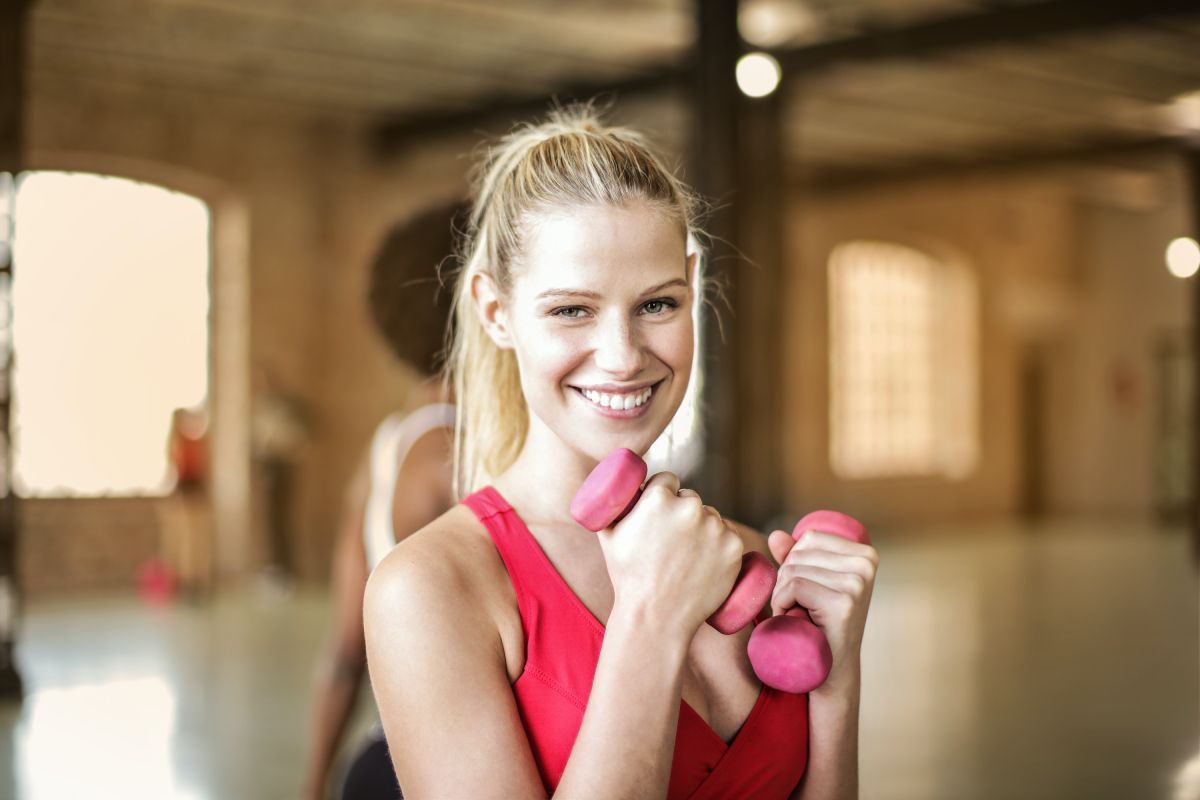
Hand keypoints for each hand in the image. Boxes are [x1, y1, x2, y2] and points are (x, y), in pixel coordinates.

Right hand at [598, 471, 743, 634]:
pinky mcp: (734, 546)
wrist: (656, 617)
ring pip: (711, 518)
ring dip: (704, 530)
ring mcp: (715, 527)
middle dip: (683, 514)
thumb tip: (610, 485)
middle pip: (691, 499)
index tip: (662, 512)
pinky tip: (705, 564)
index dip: (664, 494)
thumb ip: (612, 504)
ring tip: (686, 559)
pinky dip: (721, 547)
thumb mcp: (608, 535)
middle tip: (673, 543)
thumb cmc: (628, 577)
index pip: (668, 479)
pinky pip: (729, 537)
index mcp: (658, 498)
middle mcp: (690, 506)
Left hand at [767, 527, 877, 695]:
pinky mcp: (843, 603)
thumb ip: (795, 556)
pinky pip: (794, 587)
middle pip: (799, 554)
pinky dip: (782, 604)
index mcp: (865, 554)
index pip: (810, 538)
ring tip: (799, 615)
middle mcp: (866, 564)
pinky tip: (794, 620)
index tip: (805, 592)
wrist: (832, 671)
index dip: (795, 562)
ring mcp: (857, 583)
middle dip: (786, 580)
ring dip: (783, 595)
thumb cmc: (819, 625)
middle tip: (800, 608)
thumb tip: (776, 534)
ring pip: (792, 570)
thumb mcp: (811, 584)